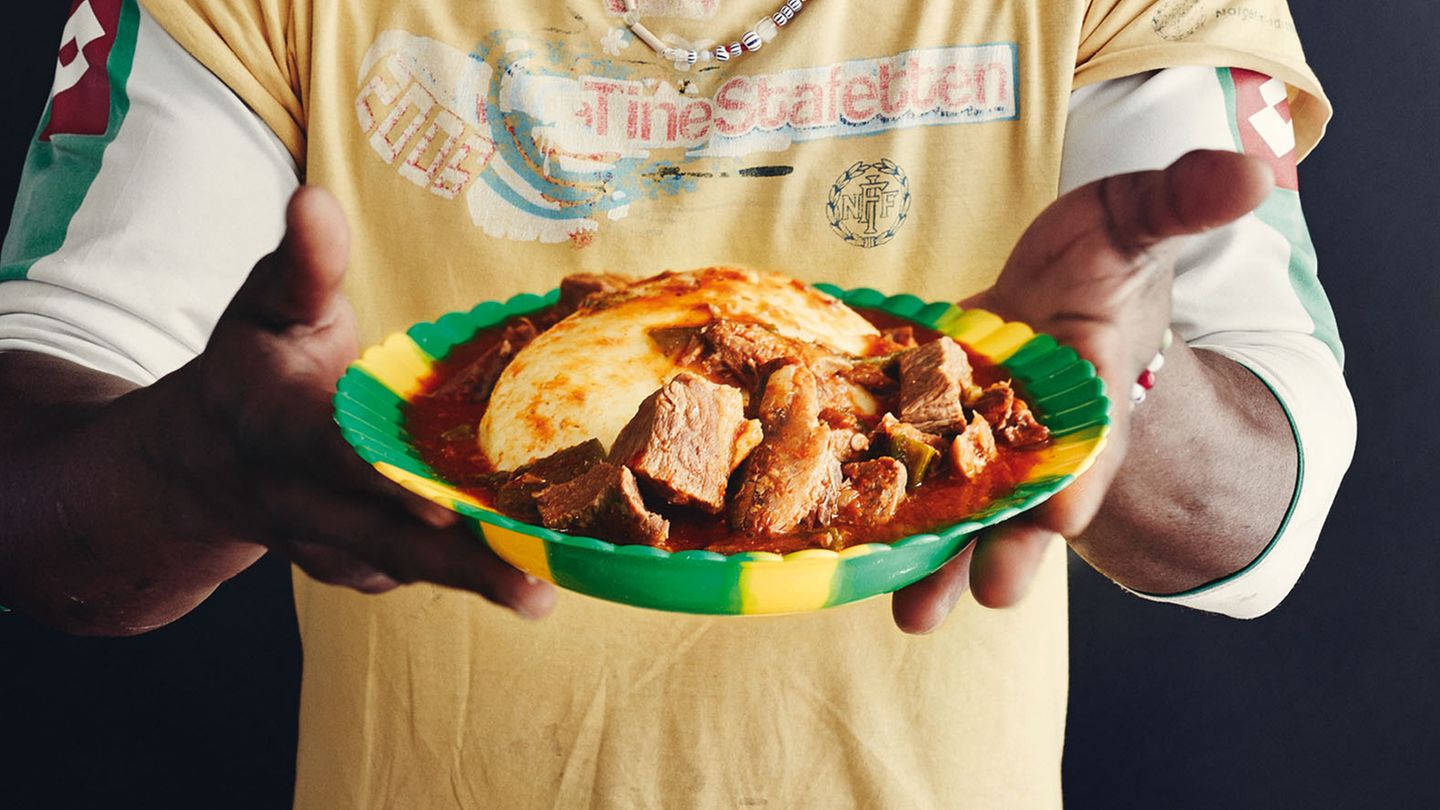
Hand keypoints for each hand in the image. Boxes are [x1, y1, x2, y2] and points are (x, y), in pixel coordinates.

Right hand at [158, 188, 554, 616]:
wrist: (208, 456)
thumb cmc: (253, 365)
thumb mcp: (267, 304)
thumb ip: (301, 263)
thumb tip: (315, 199)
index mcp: (276, 428)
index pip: (335, 457)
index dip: (387, 482)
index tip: (441, 506)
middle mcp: (301, 500)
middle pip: (383, 539)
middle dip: (457, 566)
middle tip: (532, 591)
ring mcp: (328, 542)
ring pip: (407, 568)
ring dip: (477, 580)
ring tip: (548, 589)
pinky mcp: (356, 565)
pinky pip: (415, 572)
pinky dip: (470, 571)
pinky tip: (537, 566)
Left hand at [892, 150, 1273, 633]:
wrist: (1053, 298)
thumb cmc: (1099, 262)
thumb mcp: (1134, 220)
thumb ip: (1179, 201)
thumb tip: (1250, 173)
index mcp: (1099, 385)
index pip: (1100, 430)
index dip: (1084, 470)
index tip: (1067, 510)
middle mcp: (1047, 437)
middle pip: (1036, 498)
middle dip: (1017, 543)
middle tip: (998, 591)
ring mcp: (989, 453)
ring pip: (971, 516)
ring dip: (947, 562)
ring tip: (916, 616)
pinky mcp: (936, 448)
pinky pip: (914, 493)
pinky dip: (889, 524)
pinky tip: (855, 565)